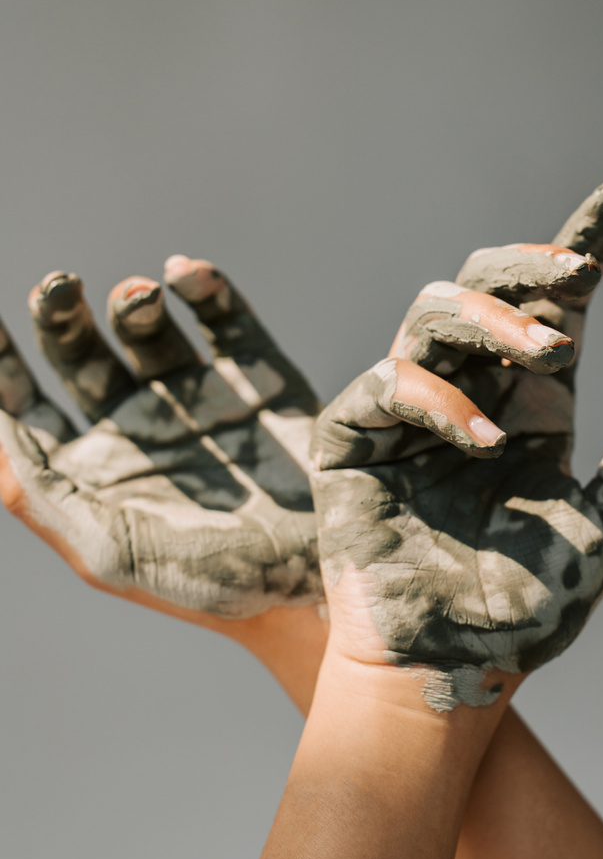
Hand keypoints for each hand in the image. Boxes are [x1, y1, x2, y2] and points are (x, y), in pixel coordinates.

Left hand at [0, 256, 322, 623]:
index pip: (25, 405)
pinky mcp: (256, 378)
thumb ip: (38, 492)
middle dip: (61, 314)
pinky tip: (182, 275)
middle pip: (79, 352)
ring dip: (132, 300)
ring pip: (146, 327)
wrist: (318, 577)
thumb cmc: (208, 582)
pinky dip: (203, 287)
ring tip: (139, 295)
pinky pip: (224, 318)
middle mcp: (138, 425)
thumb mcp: (108, 550)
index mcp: (93, 468)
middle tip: (59, 285)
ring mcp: (198, 397)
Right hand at [310, 183, 602, 710]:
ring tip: (546, 352)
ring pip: (434, 311)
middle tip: (581, 276)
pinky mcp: (354, 437)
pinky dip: (440, 398)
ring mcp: (408, 413)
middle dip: (531, 268)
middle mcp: (469, 396)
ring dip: (493, 319)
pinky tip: (483, 441)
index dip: (579, 247)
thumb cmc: (528, 611)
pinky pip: (390, 382)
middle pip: (487, 286)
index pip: (553, 308)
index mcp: (530, 408)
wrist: (449, 673)